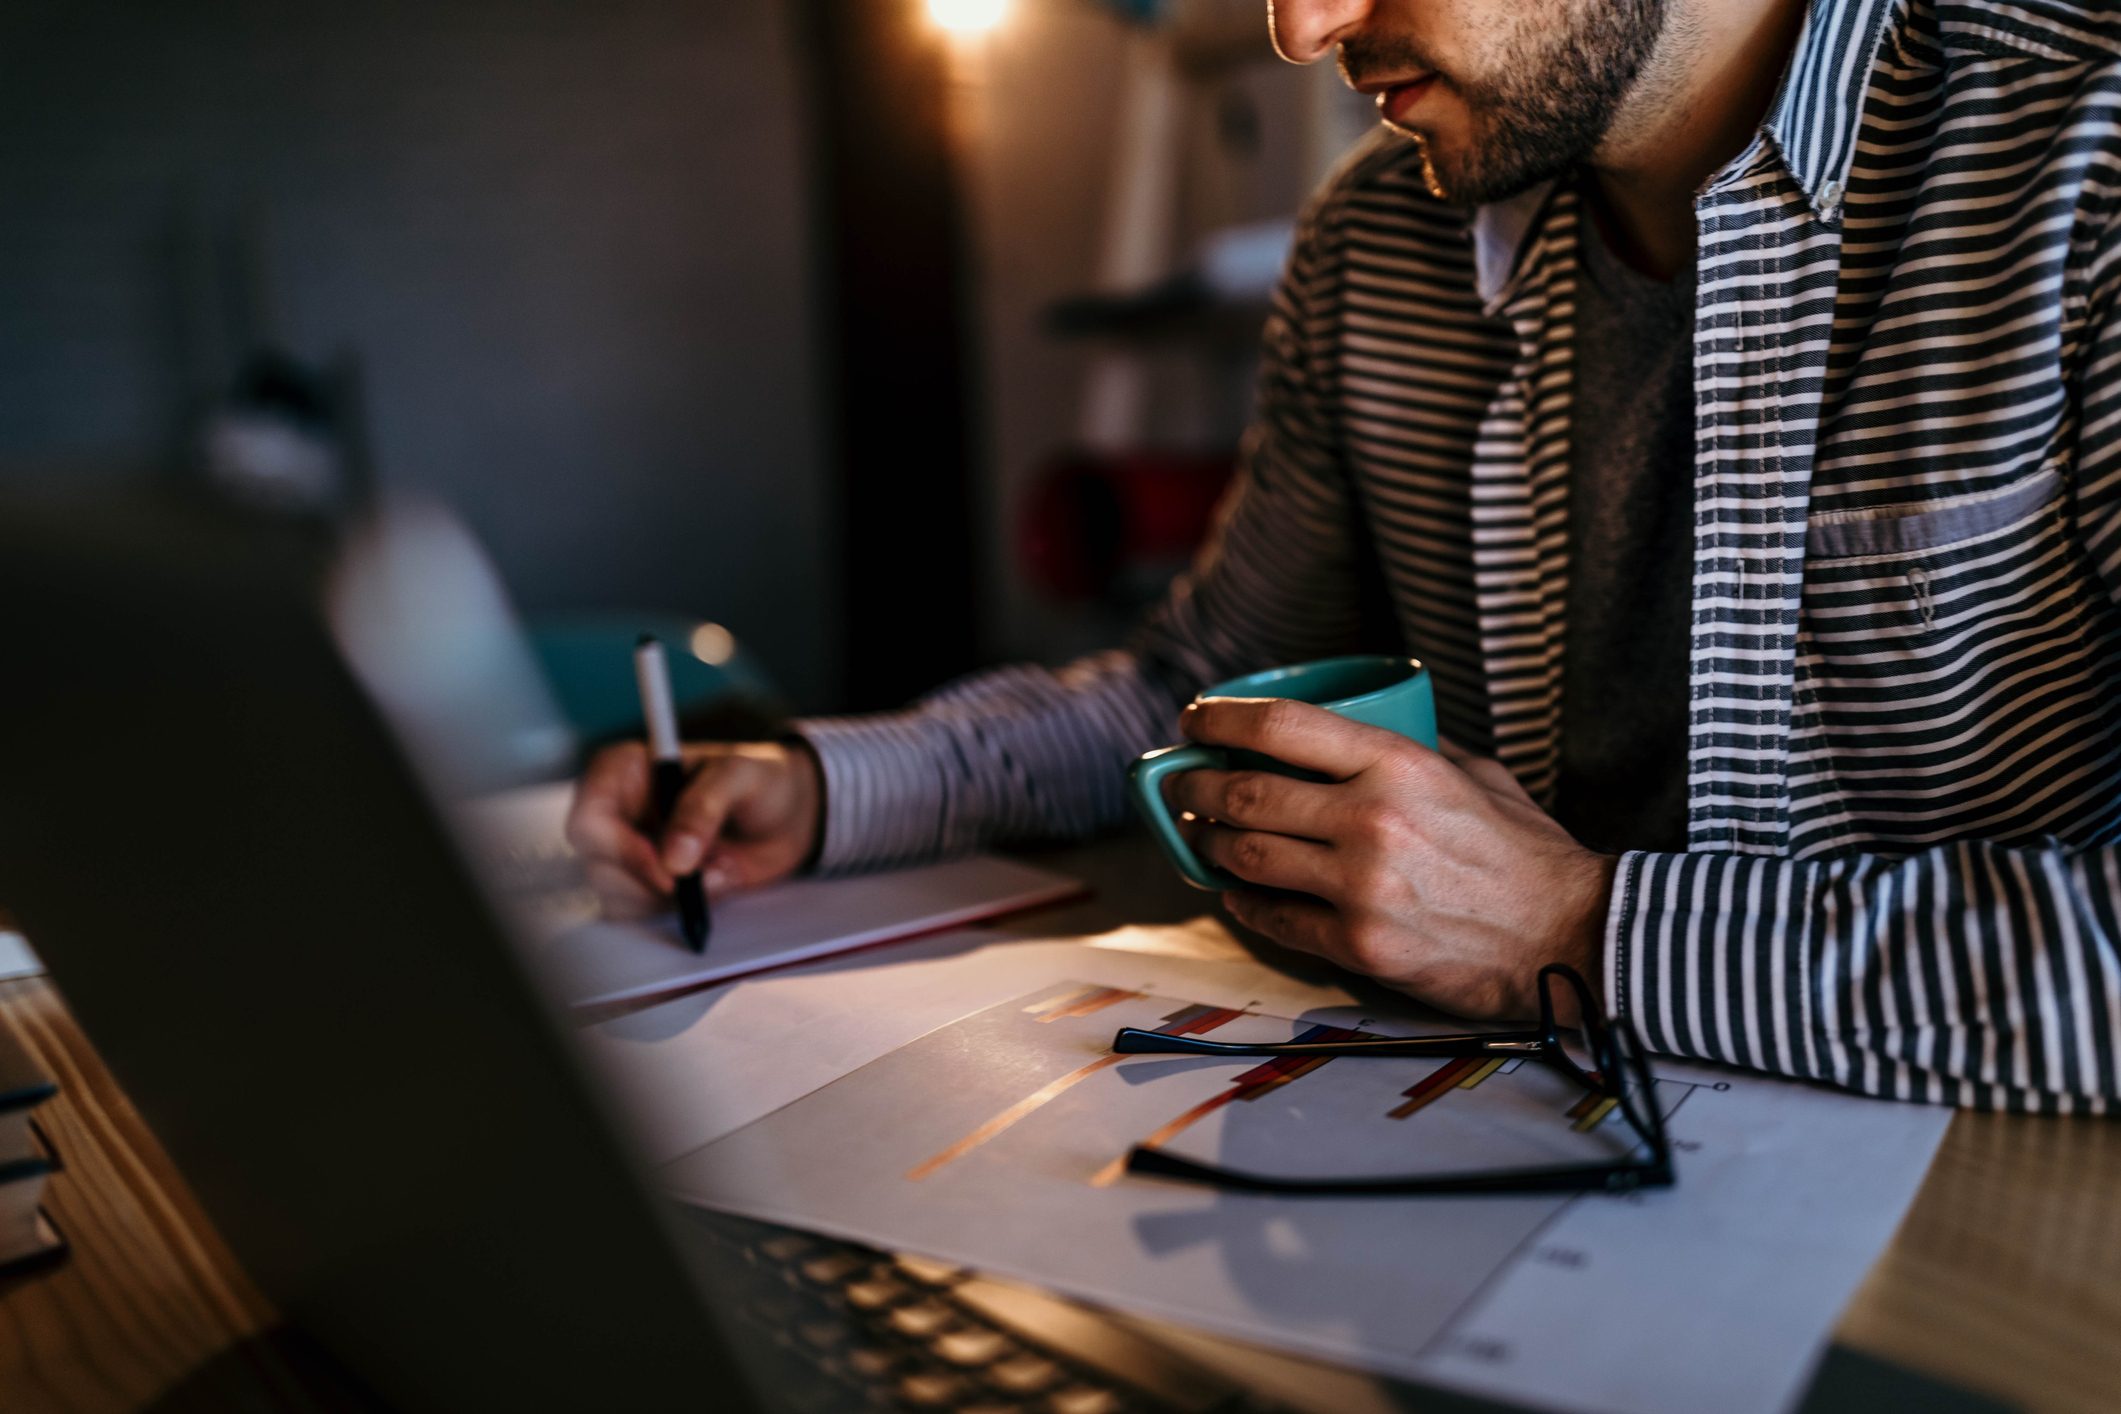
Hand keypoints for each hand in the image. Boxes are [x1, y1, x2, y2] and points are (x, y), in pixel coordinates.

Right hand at [566, 740, 822, 919]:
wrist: (791, 815)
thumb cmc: (761, 779)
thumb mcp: (740, 775)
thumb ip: (704, 807)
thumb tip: (673, 860)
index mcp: (625, 772)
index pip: (590, 817)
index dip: (619, 849)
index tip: (668, 869)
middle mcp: (617, 814)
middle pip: (596, 865)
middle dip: (647, 883)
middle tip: (697, 884)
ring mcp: (629, 853)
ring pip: (615, 895)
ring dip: (666, 900)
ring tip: (718, 875)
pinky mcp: (647, 885)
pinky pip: (640, 914)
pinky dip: (675, 913)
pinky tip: (712, 888)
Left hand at [1165, 699, 1615, 1022]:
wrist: (1568, 938)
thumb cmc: (1525, 854)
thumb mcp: (1478, 775)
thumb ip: (1418, 746)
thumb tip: (1362, 723)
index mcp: (1398, 766)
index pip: (1282, 726)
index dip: (1222, 718)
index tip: (1195, 719)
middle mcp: (1371, 822)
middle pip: (1246, 793)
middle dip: (1195, 785)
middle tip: (1179, 781)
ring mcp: (1360, 888)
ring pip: (1247, 857)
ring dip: (1206, 843)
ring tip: (1196, 833)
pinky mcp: (1359, 947)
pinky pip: (1274, 918)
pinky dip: (1243, 901)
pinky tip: (1233, 889)